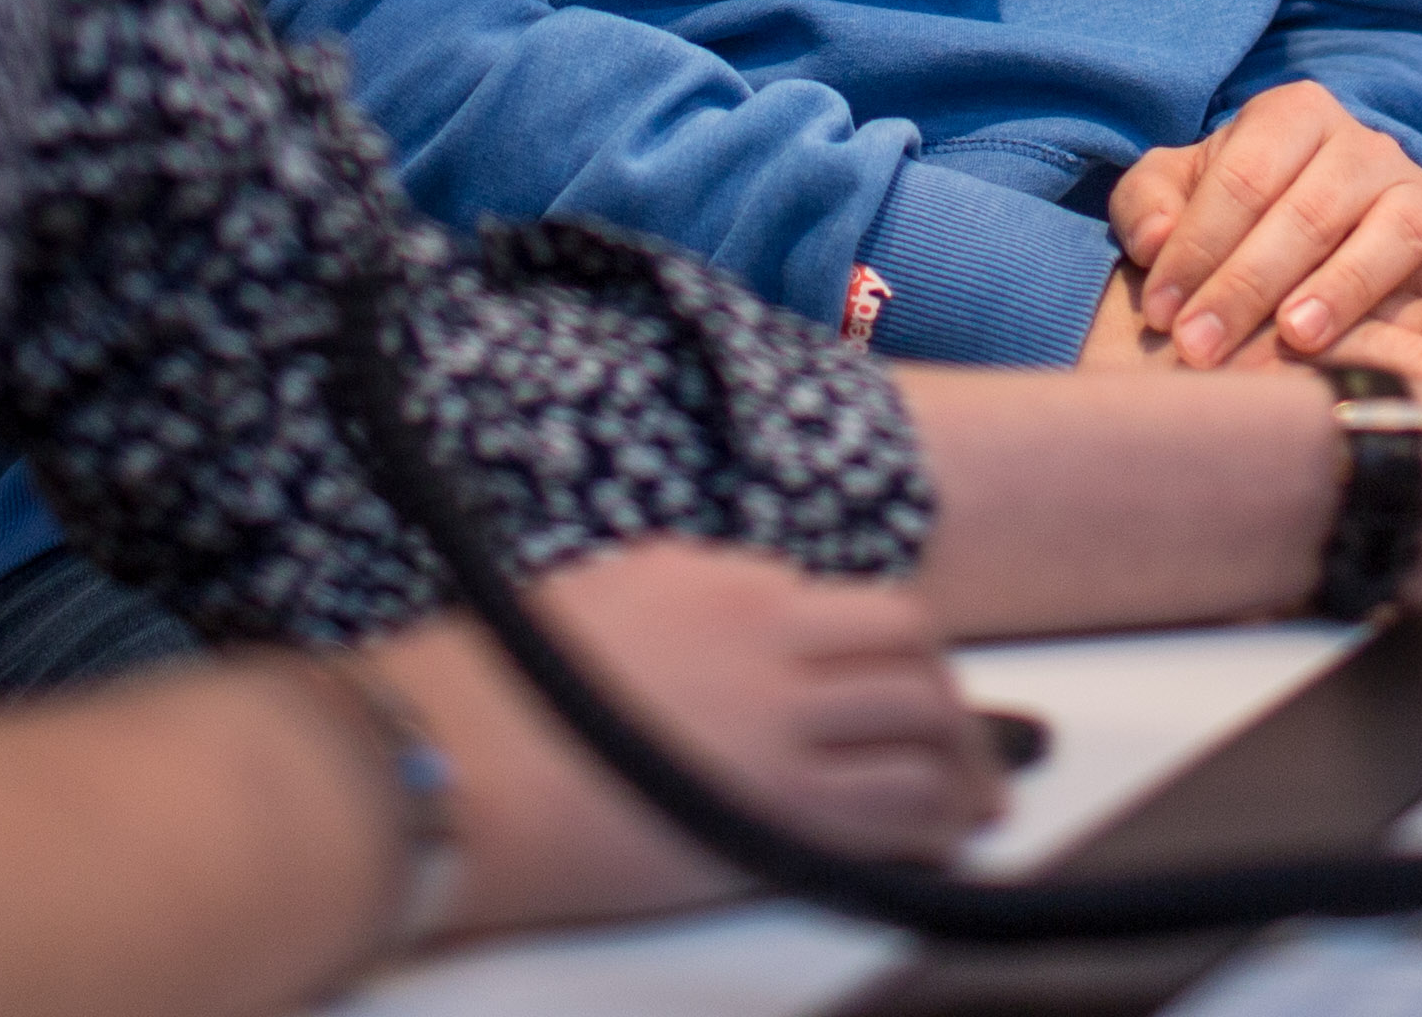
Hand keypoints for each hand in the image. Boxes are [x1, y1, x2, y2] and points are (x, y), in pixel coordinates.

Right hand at [358, 538, 998, 936]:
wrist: (445, 764)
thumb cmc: (484, 692)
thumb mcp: (595, 595)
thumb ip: (677, 594)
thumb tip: (726, 605)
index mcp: (718, 580)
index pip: (847, 604)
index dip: (886, 654)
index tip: (894, 690)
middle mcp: (765, 635)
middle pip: (909, 645)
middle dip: (947, 694)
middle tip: (960, 738)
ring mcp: (778, 723)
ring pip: (926, 720)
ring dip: (964, 760)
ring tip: (976, 798)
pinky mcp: (776, 813)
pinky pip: (901, 807)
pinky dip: (941, 819)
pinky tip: (947, 840)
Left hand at [1111, 83, 1421, 367]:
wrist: (1312, 215)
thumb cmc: (1232, 211)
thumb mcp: (1177, 188)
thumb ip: (1148, 203)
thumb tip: (1152, 243)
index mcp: (1293, 115)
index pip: (1244, 177)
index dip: (1197, 246)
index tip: (1160, 313)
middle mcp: (1364, 145)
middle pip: (1310, 210)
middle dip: (1247, 285)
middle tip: (1201, 348)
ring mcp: (1420, 191)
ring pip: (1396, 230)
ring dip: (1344, 287)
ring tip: (1298, 336)